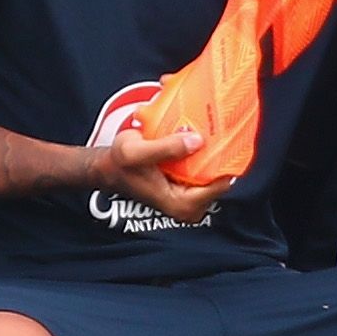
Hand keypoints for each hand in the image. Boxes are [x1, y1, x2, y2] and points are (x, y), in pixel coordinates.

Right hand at [92, 120, 216, 225]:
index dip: (223, 162)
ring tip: (213, 130)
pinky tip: (202, 136)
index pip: (218, 186)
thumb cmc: (121, 163)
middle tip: (219, 130)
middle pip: (220, 179)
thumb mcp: (135, 151)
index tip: (225, 139)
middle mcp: (189, 205)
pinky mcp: (188, 186)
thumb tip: (197, 141)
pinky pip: (206, 169)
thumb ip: (166, 148)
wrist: (110, 167)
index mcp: (180, 204)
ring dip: (214, 152)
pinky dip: (205, 153)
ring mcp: (190, 197)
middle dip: (221, 155)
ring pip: (215, 173)